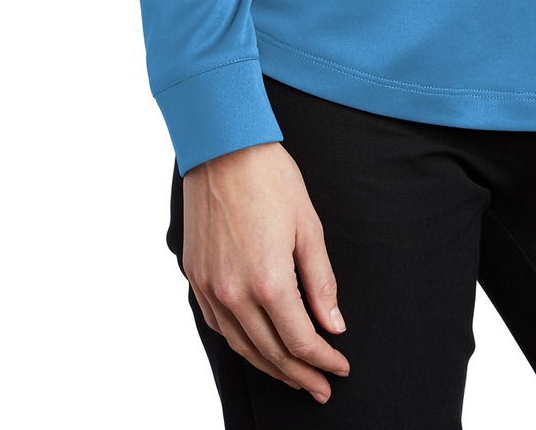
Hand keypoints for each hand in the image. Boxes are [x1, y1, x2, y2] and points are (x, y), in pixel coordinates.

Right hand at [182, 141, 351, 401]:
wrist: (224, 148)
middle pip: (270, 353)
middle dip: (300, 375)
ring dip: (270, 367)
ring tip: (293, 376)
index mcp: (268, 281)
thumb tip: (333, 325)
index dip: (324, 360)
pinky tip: (256, 346)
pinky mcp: (195, 277)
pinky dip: (240, 343)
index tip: (340, 366)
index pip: (301, 340)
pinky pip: (218, 325)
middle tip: (321, 388)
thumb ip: (322, 283)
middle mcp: (234, 293)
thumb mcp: (310, 227)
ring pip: (241, 346)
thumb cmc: (270, 178)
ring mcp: (210, 287)